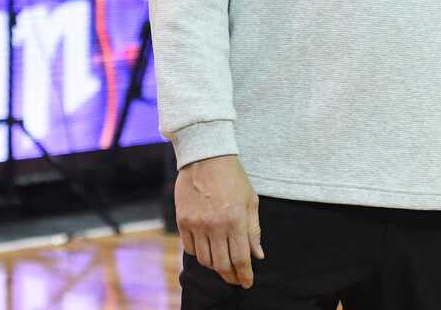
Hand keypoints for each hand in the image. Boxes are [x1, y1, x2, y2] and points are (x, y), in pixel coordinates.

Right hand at [176, 155, 262, 288]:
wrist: (206, 157)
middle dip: (230, 276)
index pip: (241, 259)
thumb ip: (254, 230)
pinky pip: (190, 248)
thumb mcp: (251, 201)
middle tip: (235, 279)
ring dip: (214, 266)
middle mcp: (215, 225)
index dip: (244, 275)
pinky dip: (199, 253)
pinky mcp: (183, 221)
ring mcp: (197, 224)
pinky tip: (206, 248)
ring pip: (204, 260)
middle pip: (221, 264)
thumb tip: (258, 255)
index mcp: (236, 220)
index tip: (247, 283)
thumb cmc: (233, 178)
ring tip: (222, 263)